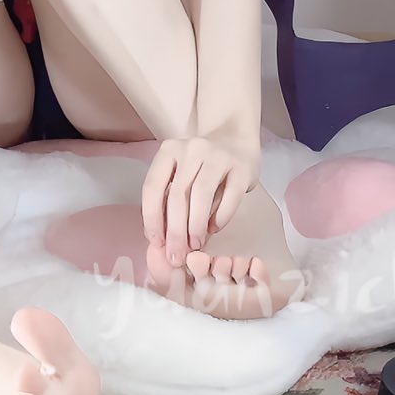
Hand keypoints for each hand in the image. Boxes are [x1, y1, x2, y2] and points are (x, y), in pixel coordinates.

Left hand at [142, 136, 258, 267]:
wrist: (236, 139)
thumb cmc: (202, 166)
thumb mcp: (181, 174)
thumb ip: (171, 200)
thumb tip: (165, 241)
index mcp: (169, 150)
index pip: (152, 187)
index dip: (152, 219)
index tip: (157, 242)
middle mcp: (192, 149)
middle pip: (177, 195)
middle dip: (175, 231)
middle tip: (176, 255)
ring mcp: (218, 155)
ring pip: (201, 195)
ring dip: (196, 226)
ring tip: (195, 245)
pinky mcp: (241, 167)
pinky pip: (230, 197)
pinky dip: (220, 217)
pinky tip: (214, 229)